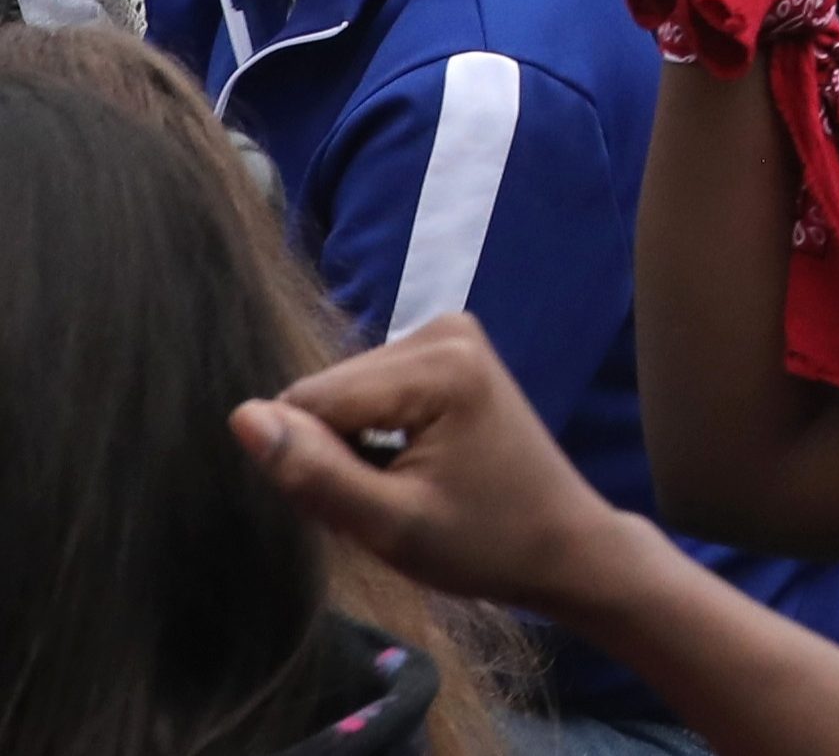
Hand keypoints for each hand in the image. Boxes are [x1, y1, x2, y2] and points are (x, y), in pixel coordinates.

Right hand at [234, 319, 660, 627]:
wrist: (562, 543)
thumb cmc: (483, 544)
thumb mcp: (389, 525)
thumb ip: (314, 472)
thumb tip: (242, 417)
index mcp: (438, 363)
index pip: (307, 402)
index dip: (316, 467)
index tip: (368, 503)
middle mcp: (443, 329)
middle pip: (323, 395)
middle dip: (335, 455)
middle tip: (390, 500)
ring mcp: (449, 334)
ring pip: (339, 396)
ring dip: (351, 450)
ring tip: (407, 486)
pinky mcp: (449, 351)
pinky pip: (368, 393)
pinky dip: (373, 438)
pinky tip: (414, 466)